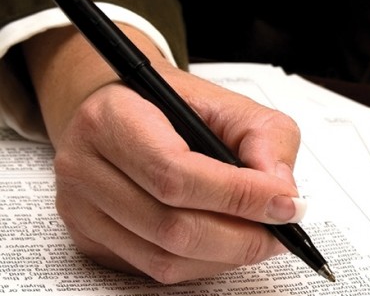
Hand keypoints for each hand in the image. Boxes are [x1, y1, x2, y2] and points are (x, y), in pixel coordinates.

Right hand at [23, 25, 301, 282]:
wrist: (123, 111)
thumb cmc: (176, 107)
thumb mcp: (230, 104)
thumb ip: (266, 140)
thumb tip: (282, 194)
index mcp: (113, 117)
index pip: (176, 173)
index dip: (237, 196)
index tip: (286, 205)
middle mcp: (84, 165)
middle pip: (172, 226)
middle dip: (241, 237)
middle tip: (281, 231)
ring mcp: (79, 209)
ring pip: (165, 258)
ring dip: (225, 255)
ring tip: (260, 237)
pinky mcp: (88, 239)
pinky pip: (154, 270)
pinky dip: (202, 263)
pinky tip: (225, 242)